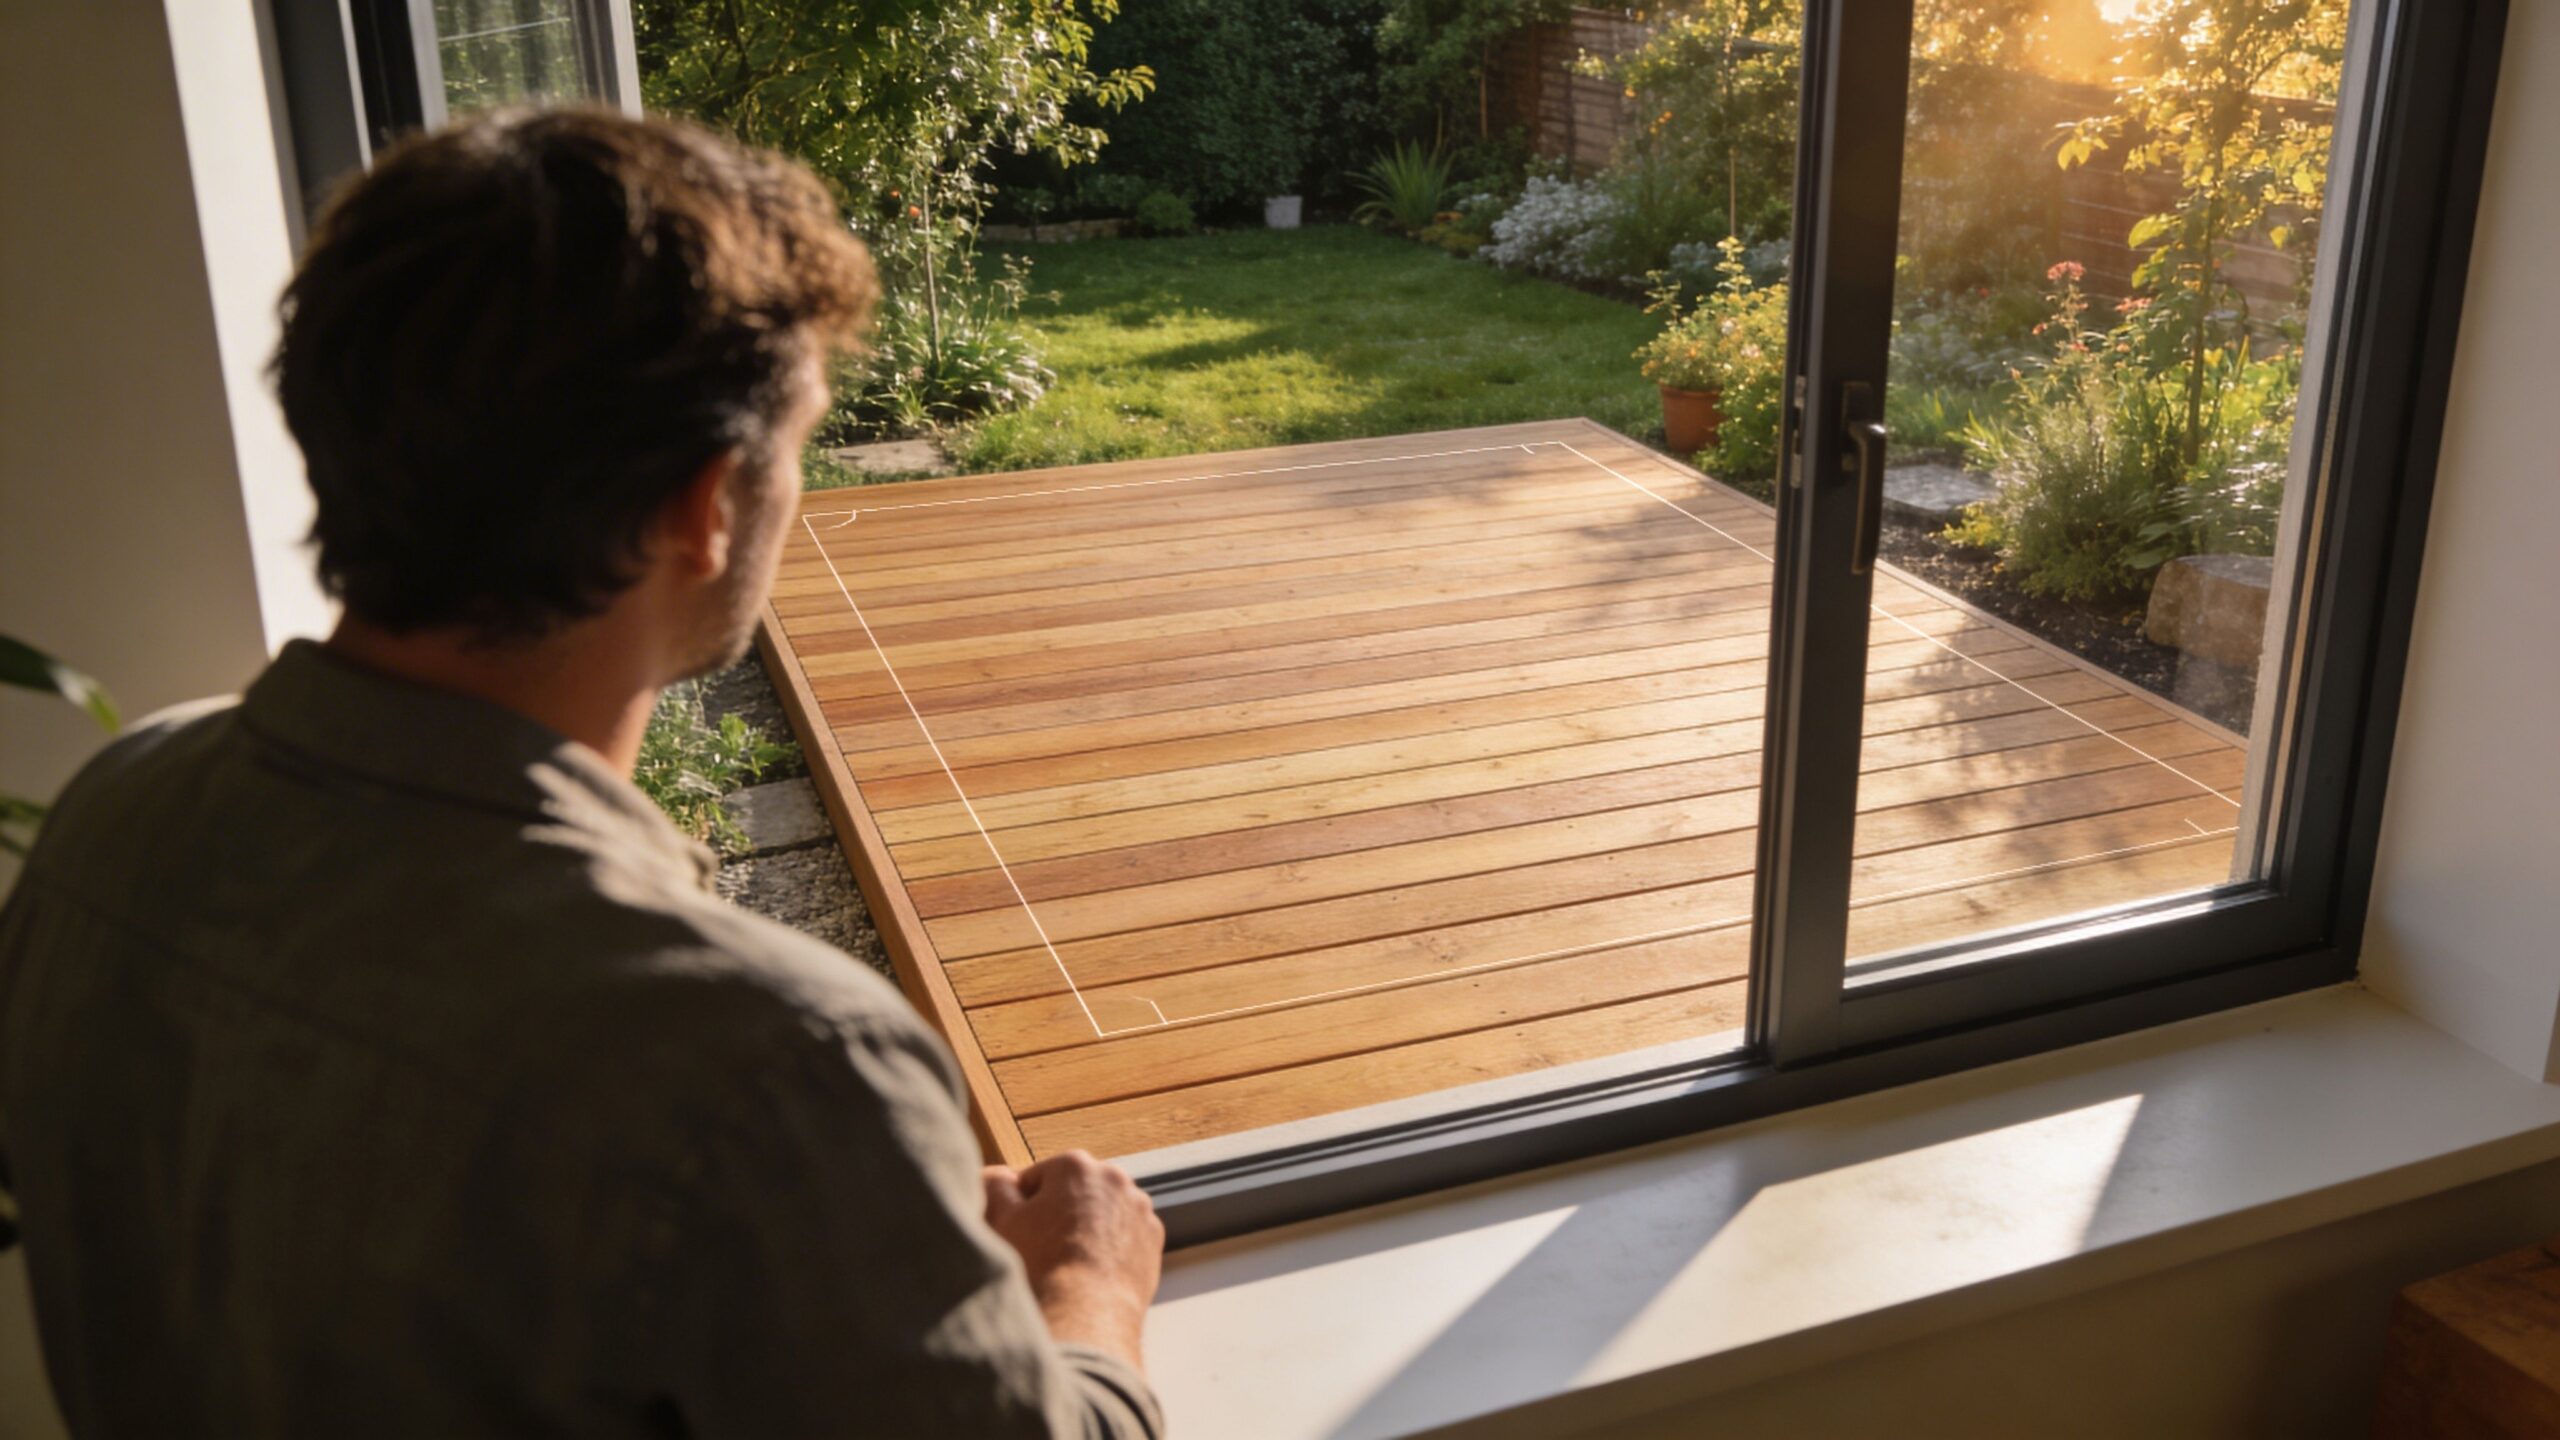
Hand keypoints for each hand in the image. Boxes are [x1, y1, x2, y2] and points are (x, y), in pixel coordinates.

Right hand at [983, 1151, 1163, 1369]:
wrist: (1085, 1315)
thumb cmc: (1041, 1267)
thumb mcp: (1003, 1220)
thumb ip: (996, 1186)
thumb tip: (1000, 1176)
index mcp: (1075, 1165)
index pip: (1037, 1178)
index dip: (1022, 1207)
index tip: (1020, 1231)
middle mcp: (1114, 1178)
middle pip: (1073, 1192)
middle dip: (1058, 1214)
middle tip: (1042, 1249)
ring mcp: (1138, 1208)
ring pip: (1101, 1212)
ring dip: (1085, 1229)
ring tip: (1067, 1263)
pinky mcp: (1153, 1238)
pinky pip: (1124, 1235)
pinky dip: (1110, 1247)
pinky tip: (1091, 1271)